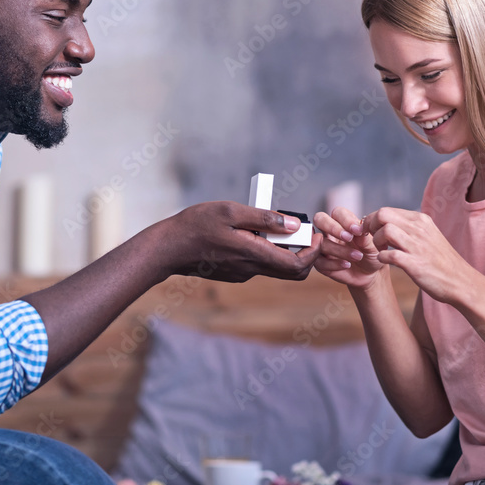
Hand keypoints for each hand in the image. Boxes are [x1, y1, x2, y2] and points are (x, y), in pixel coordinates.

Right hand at [164, 201, 321, 282]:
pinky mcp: (233, 273)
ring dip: (281, 248)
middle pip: (291, 271)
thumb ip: (264, 218)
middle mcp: (251, 269)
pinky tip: (250, 232)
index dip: (313, 253)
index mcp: (253, 253)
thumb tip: (294, 224)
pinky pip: (258, 264)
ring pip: (274, 266)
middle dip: (304, 253)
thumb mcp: (231, 211)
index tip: (316, 235)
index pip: (297, 266)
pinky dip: (264, 249)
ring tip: (271, 223)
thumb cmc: (196, 225)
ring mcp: (242, 274)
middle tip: (303, 231)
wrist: (168, 248)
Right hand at [312, 207, 386, 290]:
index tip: (356, 230)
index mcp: (343, 222)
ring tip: (357, 256)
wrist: (369, 273)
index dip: (345, 219)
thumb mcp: (373, 246)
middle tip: (347, 237)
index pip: (337, 213)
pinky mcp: (320, 262)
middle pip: (320, 219)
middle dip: (332, 227)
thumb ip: (365, 238)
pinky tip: (346, 265)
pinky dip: (333, 264)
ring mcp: (323, 246)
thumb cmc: (370, 254)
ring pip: (320, 242)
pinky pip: (319, 261)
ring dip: (338, 249)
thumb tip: (359, 229)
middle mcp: (330, 232)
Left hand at [364, 207, 473, 303]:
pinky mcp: (415, 264)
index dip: (373, 221)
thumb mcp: (429, 235)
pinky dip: (382, 258)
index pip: (386, 210)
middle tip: (372, 239)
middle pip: (382, 215)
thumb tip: (389, 222)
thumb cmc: (441, 261)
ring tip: (381, 250)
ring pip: (385, 231)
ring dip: (376, 242)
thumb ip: (411, 227)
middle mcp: (419, 229)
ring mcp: (417, 246)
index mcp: (421, 220)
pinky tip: (386, 261)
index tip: (371, 232)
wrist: (461, 282)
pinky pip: (389, 255)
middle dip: (370, 226)